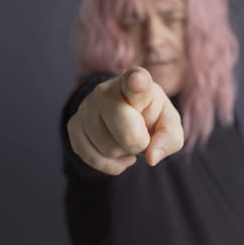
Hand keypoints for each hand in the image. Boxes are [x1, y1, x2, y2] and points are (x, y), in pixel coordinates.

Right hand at [66, 67, 183, 174]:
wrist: (121, 113)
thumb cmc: (150, 116)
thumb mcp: (168, 123)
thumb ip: (169, 138)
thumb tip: (151, 157)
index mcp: (136, 82)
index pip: (136, 82)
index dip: (137, 83)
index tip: (138, 81)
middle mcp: (106, 91)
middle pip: (127, 132)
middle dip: (140, 144)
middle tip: (142, 136)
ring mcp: (86, 107)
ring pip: (109, 149)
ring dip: (123, 153)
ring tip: (126, 139)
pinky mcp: (73, 125)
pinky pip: (93, 159)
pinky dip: (110, 164)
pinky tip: (115, 151)